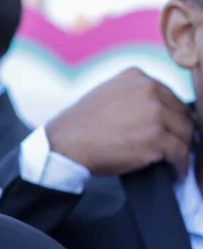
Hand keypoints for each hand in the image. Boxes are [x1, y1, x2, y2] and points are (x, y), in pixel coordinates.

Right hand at [45, 68, 192, 175]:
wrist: (64, 144)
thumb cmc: (80, 126)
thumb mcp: (106, 95)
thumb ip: (133, 97)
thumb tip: (159, 114)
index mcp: (136, 76)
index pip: (169, 96)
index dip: (171, 116)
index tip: (170, 130)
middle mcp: (148, 90)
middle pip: (182, 113)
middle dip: (179, 132)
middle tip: (175, 148)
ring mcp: (154, 113)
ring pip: (185, 133)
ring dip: (181, 149)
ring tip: (175, 162)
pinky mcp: (156, 138)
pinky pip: (180, 153)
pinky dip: (179, 166)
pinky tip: (173, 172)